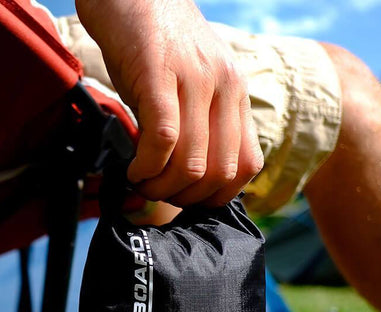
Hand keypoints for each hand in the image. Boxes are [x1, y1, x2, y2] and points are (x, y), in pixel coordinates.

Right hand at [76, 0, 263, 206]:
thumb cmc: (154, 44)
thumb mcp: (190, 84)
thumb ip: (196, 123)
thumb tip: (185, 175)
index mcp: (235, 93)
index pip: (247, 167)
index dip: (216, 196)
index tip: (186, 198)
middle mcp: (224, 88)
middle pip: (221, 173)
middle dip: (186, 197)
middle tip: (158, 192)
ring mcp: (195, 80)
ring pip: (193, 163)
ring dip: (162, 186)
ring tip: (141, 181)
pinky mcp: (160, 74)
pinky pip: (163, 139)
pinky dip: (146, 167)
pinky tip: (133, 167)